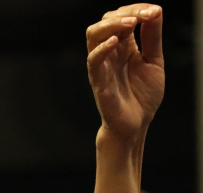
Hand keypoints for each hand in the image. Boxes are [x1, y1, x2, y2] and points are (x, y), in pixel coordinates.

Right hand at [87, 5, 163, 142]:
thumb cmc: (142, 95)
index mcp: (123, 47)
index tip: (155, 12)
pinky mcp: (98, 82)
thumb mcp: (154, 60)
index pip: (122, 18)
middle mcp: (109, 53)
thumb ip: (152, 37)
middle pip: (104, 22)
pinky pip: (93, 62)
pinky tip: (116, 42)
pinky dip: (101, 49)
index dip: (137, 10)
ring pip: (93, 36)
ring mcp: (102, 66)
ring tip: (130, 22)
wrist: (136, 123)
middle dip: (124, 13)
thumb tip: (156, 11)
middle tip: (143, 15)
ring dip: (110, 25)